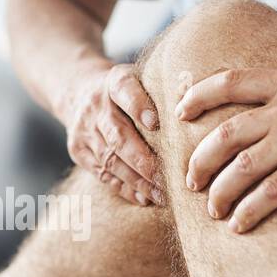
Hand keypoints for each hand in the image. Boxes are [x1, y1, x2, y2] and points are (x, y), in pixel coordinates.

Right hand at [58, 61, 162, 205]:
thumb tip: (197, 113)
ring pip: (110, 160)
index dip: (139, 107)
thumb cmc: (127, 91)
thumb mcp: (141, 78)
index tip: (156, 124)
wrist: (78, 92)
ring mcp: (84, 130)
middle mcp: (95, 105)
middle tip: (167, 178)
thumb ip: (163, 92)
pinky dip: (125, 188)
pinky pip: (102, 174)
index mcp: (114, 81)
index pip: (125, 90)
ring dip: (138, 181)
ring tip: (162, 194)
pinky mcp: (78, 151)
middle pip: (117, 135)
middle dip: (143, 160)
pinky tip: (144, 198)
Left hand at [176, 64, 276, 230]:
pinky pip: (268, 194)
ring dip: (219, 193)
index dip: (198, 97)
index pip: (229, 82)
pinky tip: (240, 225)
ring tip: (213, 211)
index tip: (180, 112)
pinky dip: (248, 211)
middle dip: (199, 161)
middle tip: (190, 182)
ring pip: (239, 168)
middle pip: (224, 135)